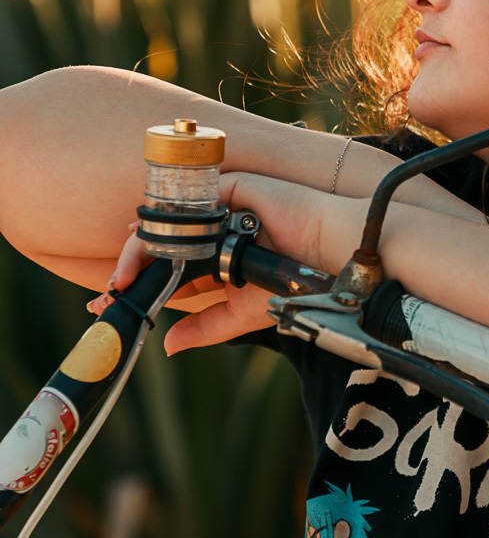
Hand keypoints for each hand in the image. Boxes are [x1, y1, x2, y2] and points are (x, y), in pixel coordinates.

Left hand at [85, 173, 362, 354]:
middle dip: (132, 269)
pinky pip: (189, 204)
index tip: (108, 303)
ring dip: (140, 250)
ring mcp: (221, 211)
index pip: (172, 272)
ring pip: (170, 226)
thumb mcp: (244, 313)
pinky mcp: (230, 190)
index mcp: (220, 261)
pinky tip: (144, 243)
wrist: (330, 255)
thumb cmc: (298, 283)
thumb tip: (167, 347)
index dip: (142, 286)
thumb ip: (207, 328)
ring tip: (122, 277)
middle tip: (108, 294)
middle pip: (164, 248)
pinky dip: (164, 223)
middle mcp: (216, 235)